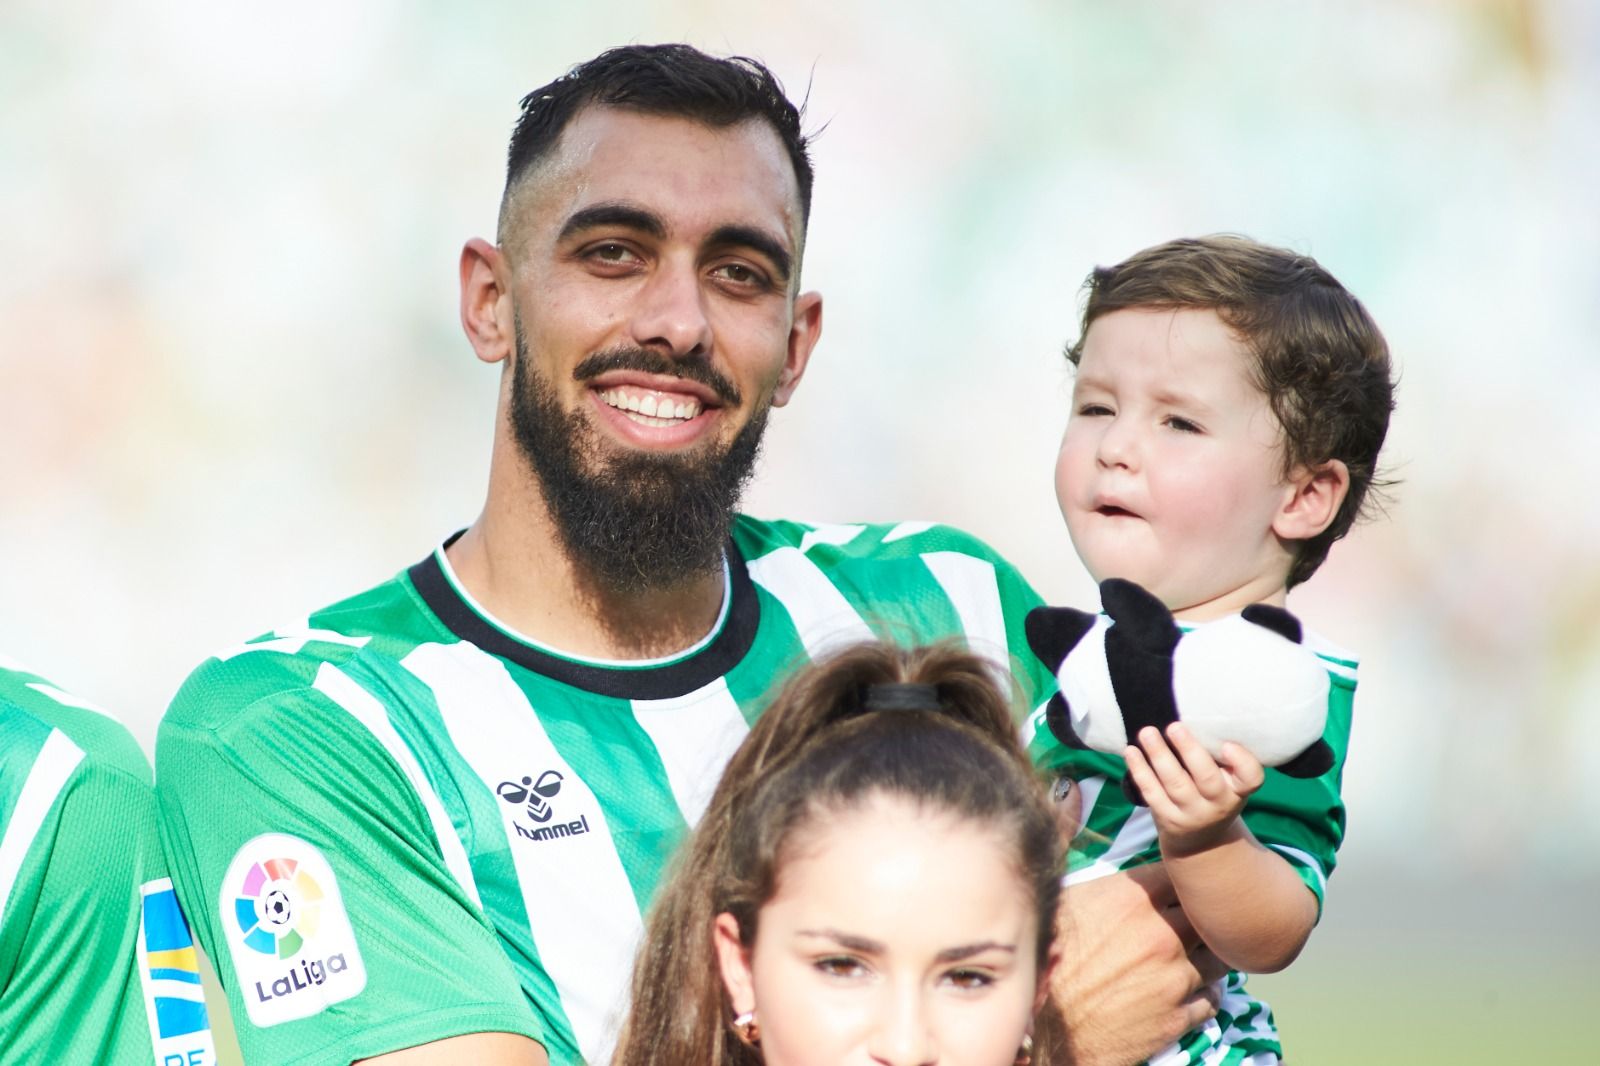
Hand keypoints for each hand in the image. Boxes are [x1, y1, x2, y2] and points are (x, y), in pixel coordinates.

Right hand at [1051, 864, 1226, 1065]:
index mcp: (1134, 899)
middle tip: (1193, 923)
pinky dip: (1205, 994)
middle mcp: (1163, 934)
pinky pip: (1211, 1001)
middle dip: (1203, 918)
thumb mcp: (1068, 904)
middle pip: (1208, 916)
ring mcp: (1175, 977)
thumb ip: (1106, 884)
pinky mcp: (1178, 1017)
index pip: (1181, 874)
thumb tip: (1112, 862)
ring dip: (1209, 957)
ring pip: (1218, 959)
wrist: (1044, 1025)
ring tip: (1197, 958)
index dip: (1182, 880)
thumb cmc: (1046, 960)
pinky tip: (1192, 991)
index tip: (1178, 888)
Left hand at [1124, 723, 1264, 857]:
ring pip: (1175, 784)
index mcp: (1238, 790)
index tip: (1228, 744)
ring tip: (1147, 732)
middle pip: (1207, 779)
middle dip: (1190, 751)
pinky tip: (1131, 751)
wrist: (1201, 841)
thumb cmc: (1214, 794)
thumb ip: (1218, 757)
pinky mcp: (1167, 818)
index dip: (1242, 762)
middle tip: (1174, 726)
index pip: (1251, 778)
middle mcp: (1218, 804)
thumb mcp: (1228, 781)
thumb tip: (1192, 712)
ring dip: (1159, 755)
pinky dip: (1140, 770)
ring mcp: (1191, 813)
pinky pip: (1151, 792)